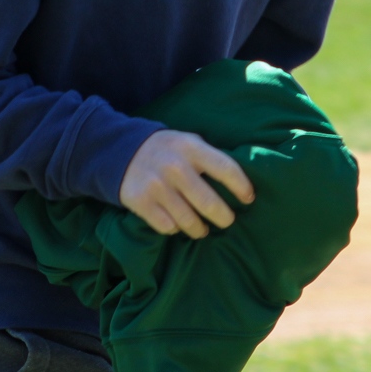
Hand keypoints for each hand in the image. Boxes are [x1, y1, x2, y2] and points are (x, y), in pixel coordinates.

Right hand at [119, 130, 253, 238]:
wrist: (122, 151)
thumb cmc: (167, 150)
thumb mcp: (189, 142)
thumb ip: (210, 157)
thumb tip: (241, 182)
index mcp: (192, 148)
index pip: (226, 169)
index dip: (242, 187)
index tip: (248, 199)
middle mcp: (175, 167)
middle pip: (210, 204)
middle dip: (224, 218)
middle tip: (227, 221)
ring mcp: (157, 186)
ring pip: (189, 221)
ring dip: (200, 229)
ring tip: (202, 229)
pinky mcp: (141, 202)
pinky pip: (168, 226)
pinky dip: (175, 228)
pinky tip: (176, 223)